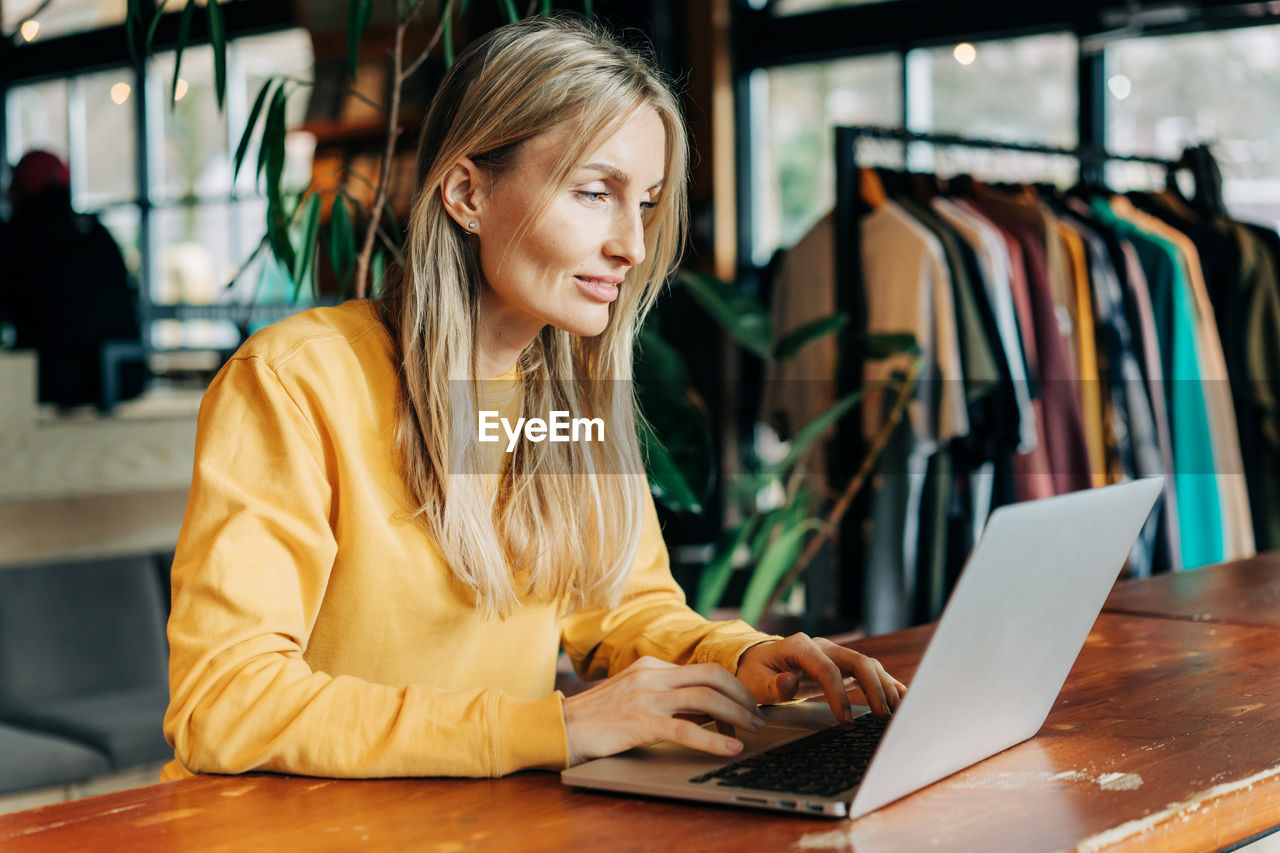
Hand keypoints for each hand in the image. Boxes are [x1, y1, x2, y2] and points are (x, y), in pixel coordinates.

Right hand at [562, 656, 766, 765]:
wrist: (557, 727)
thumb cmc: (595, 719)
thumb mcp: (633, 698)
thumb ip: (664, 699)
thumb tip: (705, 712)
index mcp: (651, 666)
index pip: (703, 670)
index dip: (732, 688)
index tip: (747, 707)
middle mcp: (652, 675)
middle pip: (712, 675)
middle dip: (742, 696)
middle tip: (758, 717)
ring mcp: (646, 697)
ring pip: (706, 698)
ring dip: (737, 715)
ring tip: (753, 731)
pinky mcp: (640, 722)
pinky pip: (686, 730)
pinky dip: (714, 739)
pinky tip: (730, 749)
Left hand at [735, 633, 907, 721]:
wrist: (760, 661)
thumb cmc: (756, 672)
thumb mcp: (754, 681)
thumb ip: (771, 684)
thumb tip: (788, 683)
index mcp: (800, 647)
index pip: (827, 668)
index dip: (838, 693)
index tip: (846, 720)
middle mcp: (822, 646)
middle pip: (857, 660)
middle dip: (873, 687)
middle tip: (881, 716)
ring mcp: (835, 653)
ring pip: (867, 665)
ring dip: (884, 687)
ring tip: (897, 712)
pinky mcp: (843, 665)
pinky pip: (868, 671)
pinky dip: (886, 684)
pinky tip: (901, 698)